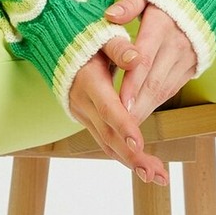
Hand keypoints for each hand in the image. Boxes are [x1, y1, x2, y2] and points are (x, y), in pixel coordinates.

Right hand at [66, 33, 170, 184]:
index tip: (139, 144)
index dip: (123, 127)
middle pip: (108, 135)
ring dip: (132, 162)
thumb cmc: (86, 40)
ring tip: (158, 177)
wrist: (57, 49)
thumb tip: (137, 58)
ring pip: (107, 144)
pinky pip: (106, 142)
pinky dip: (124, 155)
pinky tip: (145, 166)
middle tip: (156, 174)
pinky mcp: (88, 121)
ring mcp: (83, 115)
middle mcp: (83, 104)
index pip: (107, 109)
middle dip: (132, 156)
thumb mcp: (101, 37)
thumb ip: (119, 48)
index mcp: (89, 82)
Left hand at [103, 0, 199, 124]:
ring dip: (146, 108)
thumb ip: (128, 4)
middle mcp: (177, 44)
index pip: (144, 60)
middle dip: (137, 106)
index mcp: (162, 25)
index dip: (132, 84)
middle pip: (154, 81)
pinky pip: (173, 87)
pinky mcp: (194, 65)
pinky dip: (157, 101)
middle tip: (119, 126)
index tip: (120, 104)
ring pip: (165, 89)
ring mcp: (188, 57)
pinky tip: (142, 111)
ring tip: (127, 126)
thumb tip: (109, 16)